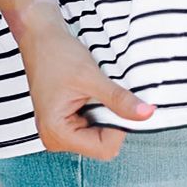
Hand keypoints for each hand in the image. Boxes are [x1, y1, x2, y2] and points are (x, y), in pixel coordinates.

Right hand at [18, 7, 154, 159]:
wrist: (40, 37)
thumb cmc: (56, 54)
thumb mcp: (91, 77)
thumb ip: (119, 99)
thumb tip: (146, 114)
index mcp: (56, 133)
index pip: (104, 148)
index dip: (120, 127)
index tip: (122, 102)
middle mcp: (56, 138)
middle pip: (103, 144)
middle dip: (113, 120)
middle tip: (107, 93)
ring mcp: (61, 131)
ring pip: (101, 134)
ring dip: (108, 114)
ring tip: (97, 91)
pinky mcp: (67, 122)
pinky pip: (95, 125)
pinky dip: (102, 110)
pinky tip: (94, 93)